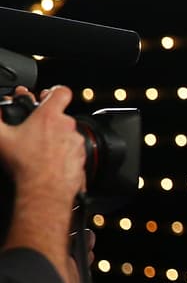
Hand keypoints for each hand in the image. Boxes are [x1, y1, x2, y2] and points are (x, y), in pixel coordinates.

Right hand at [0, 85, 85, 200]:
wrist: (45, 190)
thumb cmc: (26, 164)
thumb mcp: (1, 138)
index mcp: (50, 117)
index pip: (61, 92)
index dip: (53, 92)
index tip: (46, 97)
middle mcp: (68, 127)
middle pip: (61, 116)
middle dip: (48, 121)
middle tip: (33, 130)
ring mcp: (77, 143)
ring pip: (67, 134)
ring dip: (56, 138)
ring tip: (40, 148)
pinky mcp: (82, 158)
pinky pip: (73, 151)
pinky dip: (63, 154)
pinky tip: (50, 160)